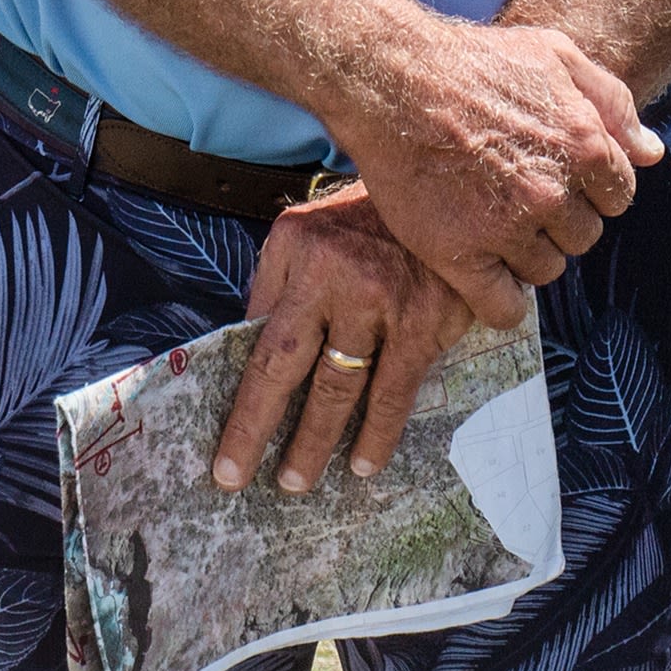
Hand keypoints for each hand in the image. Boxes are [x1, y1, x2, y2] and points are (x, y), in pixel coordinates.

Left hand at [209, 189, 510, 495]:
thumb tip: (248, 354)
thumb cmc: (364, 221)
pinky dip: (378, 433)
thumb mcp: (305, 233)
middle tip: (241, 480)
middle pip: (291, 372)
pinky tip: (365, 462)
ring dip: (317, 443)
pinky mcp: (424, 321)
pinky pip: (395, 391)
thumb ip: (276, 287)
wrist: (447, 190)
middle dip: (260, 433)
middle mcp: (335, 278)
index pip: (261, 345)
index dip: (242, 407)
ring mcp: (381, 301)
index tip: (223, 454)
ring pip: (341, 390)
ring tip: (297, 481)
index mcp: (298, 255)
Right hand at [329, 19, 657, 303]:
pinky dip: (500, 300)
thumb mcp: (556, 55)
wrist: (393, 78)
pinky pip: (504, 308)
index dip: (588, 189)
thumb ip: (612, 103)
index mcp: (584, 145)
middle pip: (582, 238)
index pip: (617, 198)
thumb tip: (651, 152)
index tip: (555, 177)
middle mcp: (552, 192)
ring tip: (490, 220)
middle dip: (558, 222)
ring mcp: (506, 227)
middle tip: (516, 194)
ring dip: (525, 254)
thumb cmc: (475, 61)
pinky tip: (484, 273)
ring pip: (545, 272)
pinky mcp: (461, 255)